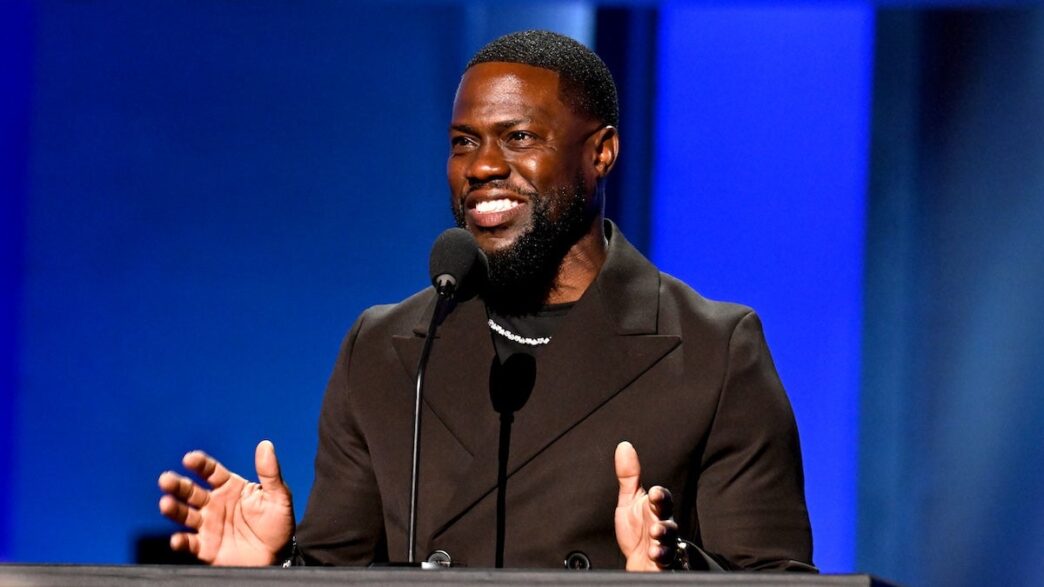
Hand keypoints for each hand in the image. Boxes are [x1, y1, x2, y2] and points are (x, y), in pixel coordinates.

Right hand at [157, 440, 294, 565]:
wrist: (277, 555)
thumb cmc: (277, 523)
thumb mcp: (278, 496)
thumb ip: (270, 472)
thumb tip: (265, 445)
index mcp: (230, 487)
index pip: (211, 471)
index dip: (200, 464)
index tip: (190, 458)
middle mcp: (214, 503)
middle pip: (191, 491)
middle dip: (177, 485)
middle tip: (166, 480)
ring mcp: (208, 525)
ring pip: (185, 515)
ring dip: (174, 509)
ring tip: (165, 504)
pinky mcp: (206, 547)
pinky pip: (190, 543)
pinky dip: (181, 542)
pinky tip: (177, 539)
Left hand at [614, 441, 680, 570]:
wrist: (639, 560)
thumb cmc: (637, 529)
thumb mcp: (629, 500)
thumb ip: (629, 476)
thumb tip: (624, 446)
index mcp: (656, 509)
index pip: (661, 499)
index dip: (659, 495)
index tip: (653, 492)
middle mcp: (663, 526)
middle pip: (668, 518)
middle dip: (663, 513)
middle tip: (655, 508)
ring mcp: (664, 545)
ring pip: (669, 540)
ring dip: (663, 537)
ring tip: (654, 536)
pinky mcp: (662, 562)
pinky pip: (666, 560)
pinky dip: (661, 557)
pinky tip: (654, 554)